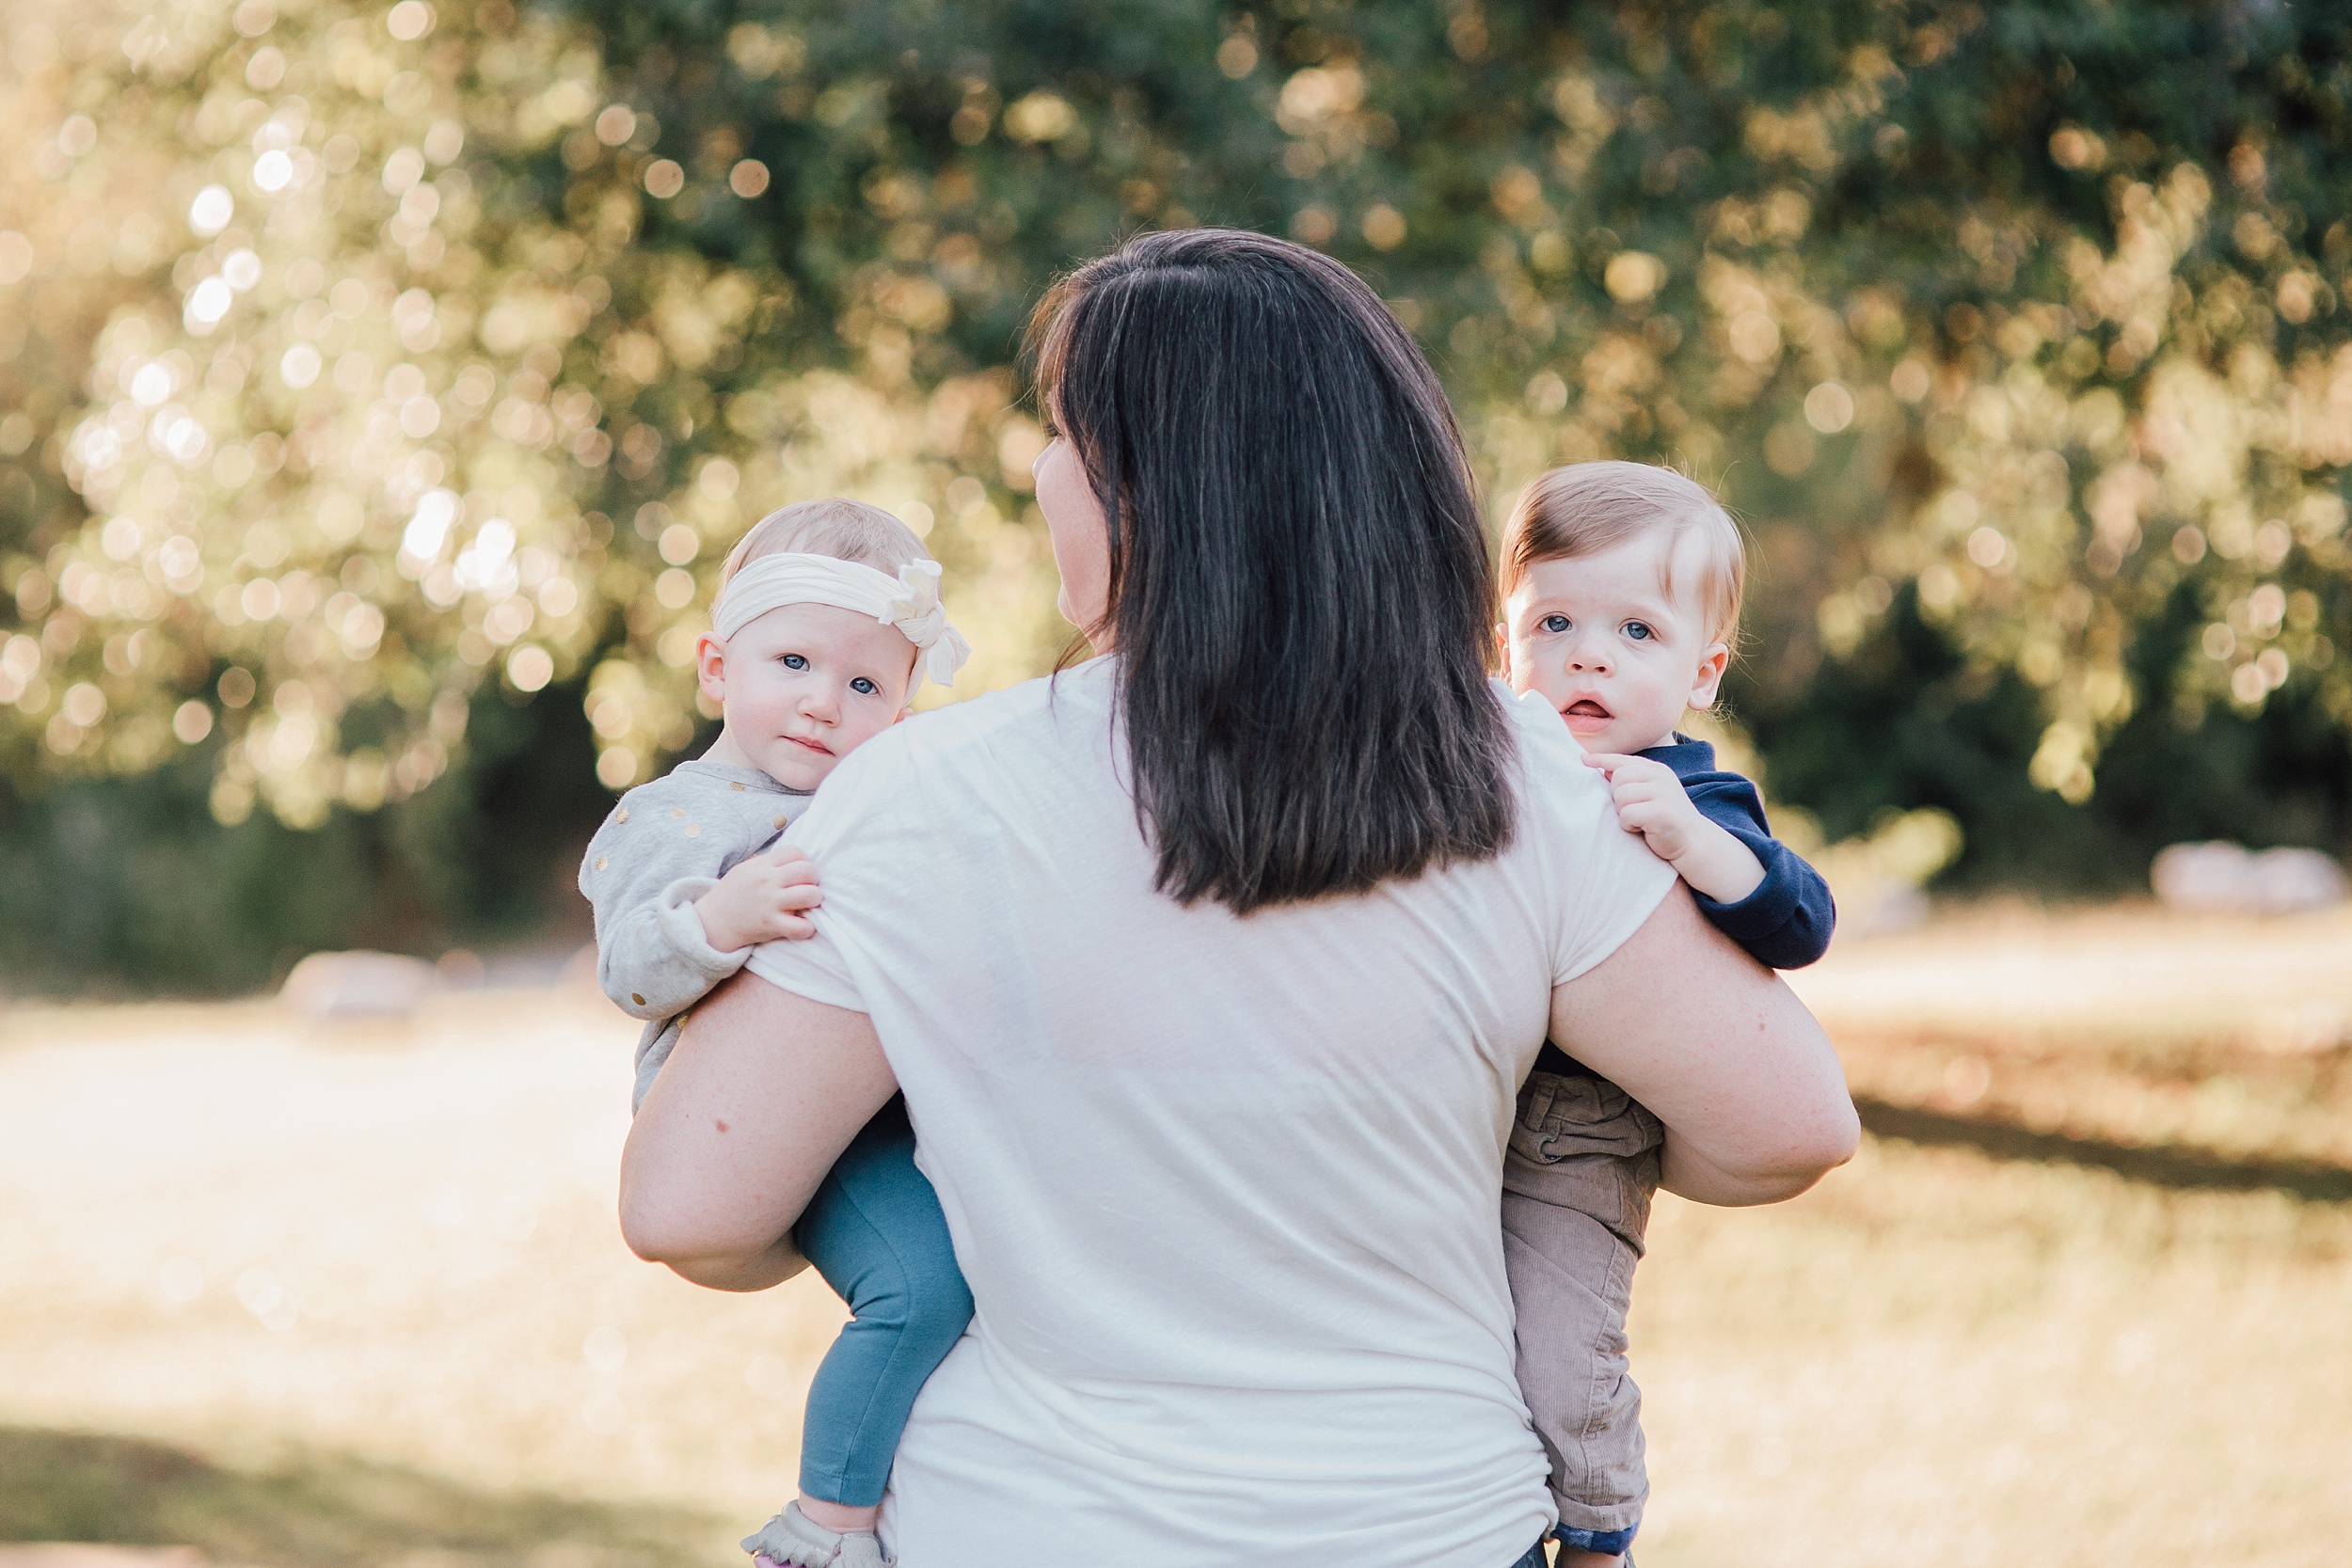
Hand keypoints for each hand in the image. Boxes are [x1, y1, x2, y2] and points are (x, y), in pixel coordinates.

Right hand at [694, 847, 823, 952]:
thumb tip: (800, 861)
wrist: (714, 919)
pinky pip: (800, 927)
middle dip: (813, 880)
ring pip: (809, 895)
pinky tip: (803, 926)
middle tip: (808, 888)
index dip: (805, 861)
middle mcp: (767, 881)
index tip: (800, 874)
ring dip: (814, 900)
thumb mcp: (748, 868)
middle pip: (807, 871)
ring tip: (808, 905)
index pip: (796, 852)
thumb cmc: (735, 892)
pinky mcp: (770, 924)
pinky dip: (807, 928)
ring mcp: (769, 903)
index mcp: (762, 865)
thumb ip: (772, 863)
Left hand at [1582, 753, 1704, 860]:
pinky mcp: (1662, 812)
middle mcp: (1661, 777)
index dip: (1601, 759)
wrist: (1693, 842)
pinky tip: (1642, 829)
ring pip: (1621, 796)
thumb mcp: (1650, 794)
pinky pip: (1628, 814)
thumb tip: (1604, 768)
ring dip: (1623, 813)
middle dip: (1617, 797)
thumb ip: (1631, 781)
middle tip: (1632, 811)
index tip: (1583, 759)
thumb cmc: (1665, 819)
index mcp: (1656, 770)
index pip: (1623, 760)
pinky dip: (1629, 824)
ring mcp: (1663, 793)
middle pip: (1618, 778)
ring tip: (1638, 821)